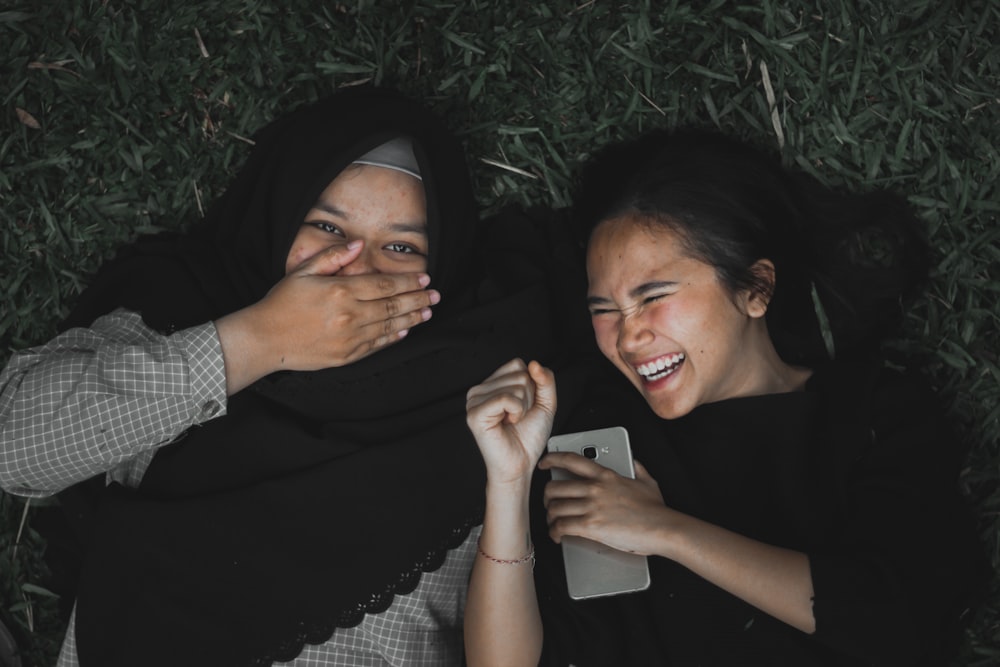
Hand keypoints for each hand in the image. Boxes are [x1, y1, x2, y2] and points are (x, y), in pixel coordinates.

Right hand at [216, 241, 438, 392]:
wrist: (265, 339)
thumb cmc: (281, 302)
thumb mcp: (303, 272)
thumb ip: (334, 257)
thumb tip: (359, 245)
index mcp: (340, 291)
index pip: (384, 285)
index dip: (408, 281)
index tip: (425, 278)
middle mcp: (349, 315)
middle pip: (393, 306)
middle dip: (418, 299)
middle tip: (436, 295)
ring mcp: (350, 338)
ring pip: (389, 326)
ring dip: (412, 318)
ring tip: (427, 312)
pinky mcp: (347, 355)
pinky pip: (377, 345)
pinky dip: (394, 337)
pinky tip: (405, 330)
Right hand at [466, 359, 556, 485]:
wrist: (520, 464)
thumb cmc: (529, 437)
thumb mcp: (545, 403)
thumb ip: (545, 380)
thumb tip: (534, 363)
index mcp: (491, 384)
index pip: (518, 364)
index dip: (531, 387)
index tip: (523, 406)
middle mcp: (479, 389)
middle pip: (519, 374)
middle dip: (528, 398)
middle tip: (517, 417)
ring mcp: (474, 400)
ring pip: (516, 386)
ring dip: (523, 407)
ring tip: (512, 421)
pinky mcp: (475, 413)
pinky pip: (507, 398)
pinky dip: (516, 412)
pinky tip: (507, 423)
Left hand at [540, 456, 668, 555]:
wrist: (663, 528)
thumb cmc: (656, 509)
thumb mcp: (646, 480)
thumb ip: (636, 467)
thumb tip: (633, 461)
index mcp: (606, 475)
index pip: (571, 460)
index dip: (552, 459)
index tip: (544, 463)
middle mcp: (595, 488)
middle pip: (554, 488)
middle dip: (547, 498)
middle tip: (549, 504)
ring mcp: (592, 506)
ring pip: (554, 508)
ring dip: (550, 518)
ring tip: (554, 523)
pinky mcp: (591, 526)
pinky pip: (561, 526)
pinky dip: (554, 532)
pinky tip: (557, 536)